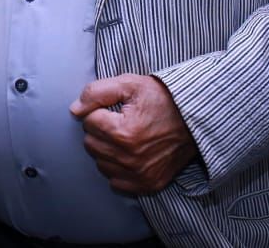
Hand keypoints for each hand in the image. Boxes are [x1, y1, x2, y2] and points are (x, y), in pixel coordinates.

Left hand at [69, 74, 196, 193]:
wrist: (194, 118)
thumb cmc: (162, 99)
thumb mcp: (129, 84)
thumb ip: (96, 93)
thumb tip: (74, 110)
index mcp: (123, 132)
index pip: (88, 121)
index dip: (100, 111)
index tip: (116, 109)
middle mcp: (129, 158)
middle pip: (91, 144)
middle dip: (100, 130)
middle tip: (120, 121)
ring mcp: (139, 174)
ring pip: (100, 163)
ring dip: (107, 150)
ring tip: (126, 136)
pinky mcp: (147, 184)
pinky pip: (115, 182)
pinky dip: (118, 169)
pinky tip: (130, 154)